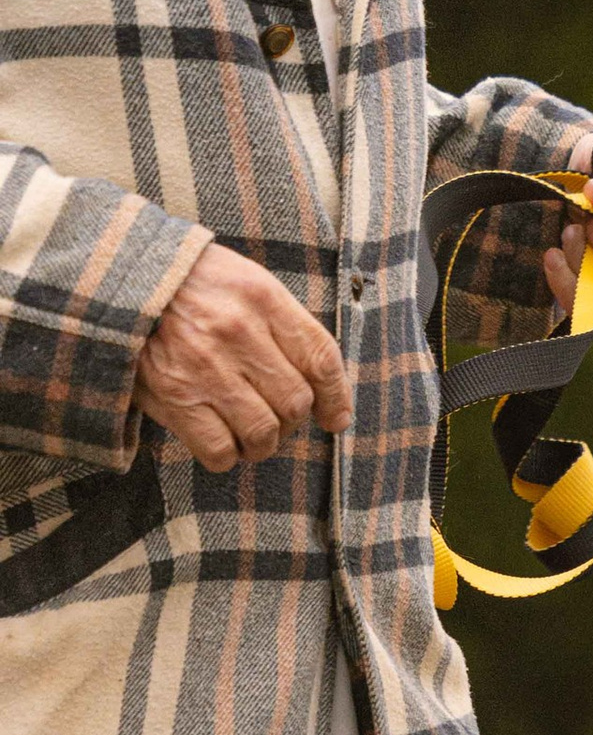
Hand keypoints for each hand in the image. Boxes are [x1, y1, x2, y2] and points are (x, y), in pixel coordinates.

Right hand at [135, 242, 351, 472]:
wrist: (114, 279)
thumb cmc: (186, 283)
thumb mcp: (241, 280)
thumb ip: (282, 323)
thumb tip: (323, 387)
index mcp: (261, 297)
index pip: (321, 358)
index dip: (336, 397)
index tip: (334, 417)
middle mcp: (237, 331)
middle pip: (295, 403)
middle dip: (292, 420)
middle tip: (275, 415)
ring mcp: (205, 367)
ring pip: (264, 434)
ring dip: (263, 443)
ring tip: (249, 430)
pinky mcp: (174, 397)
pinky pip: (220, 452)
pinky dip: (228, 456)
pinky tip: (221, 439)